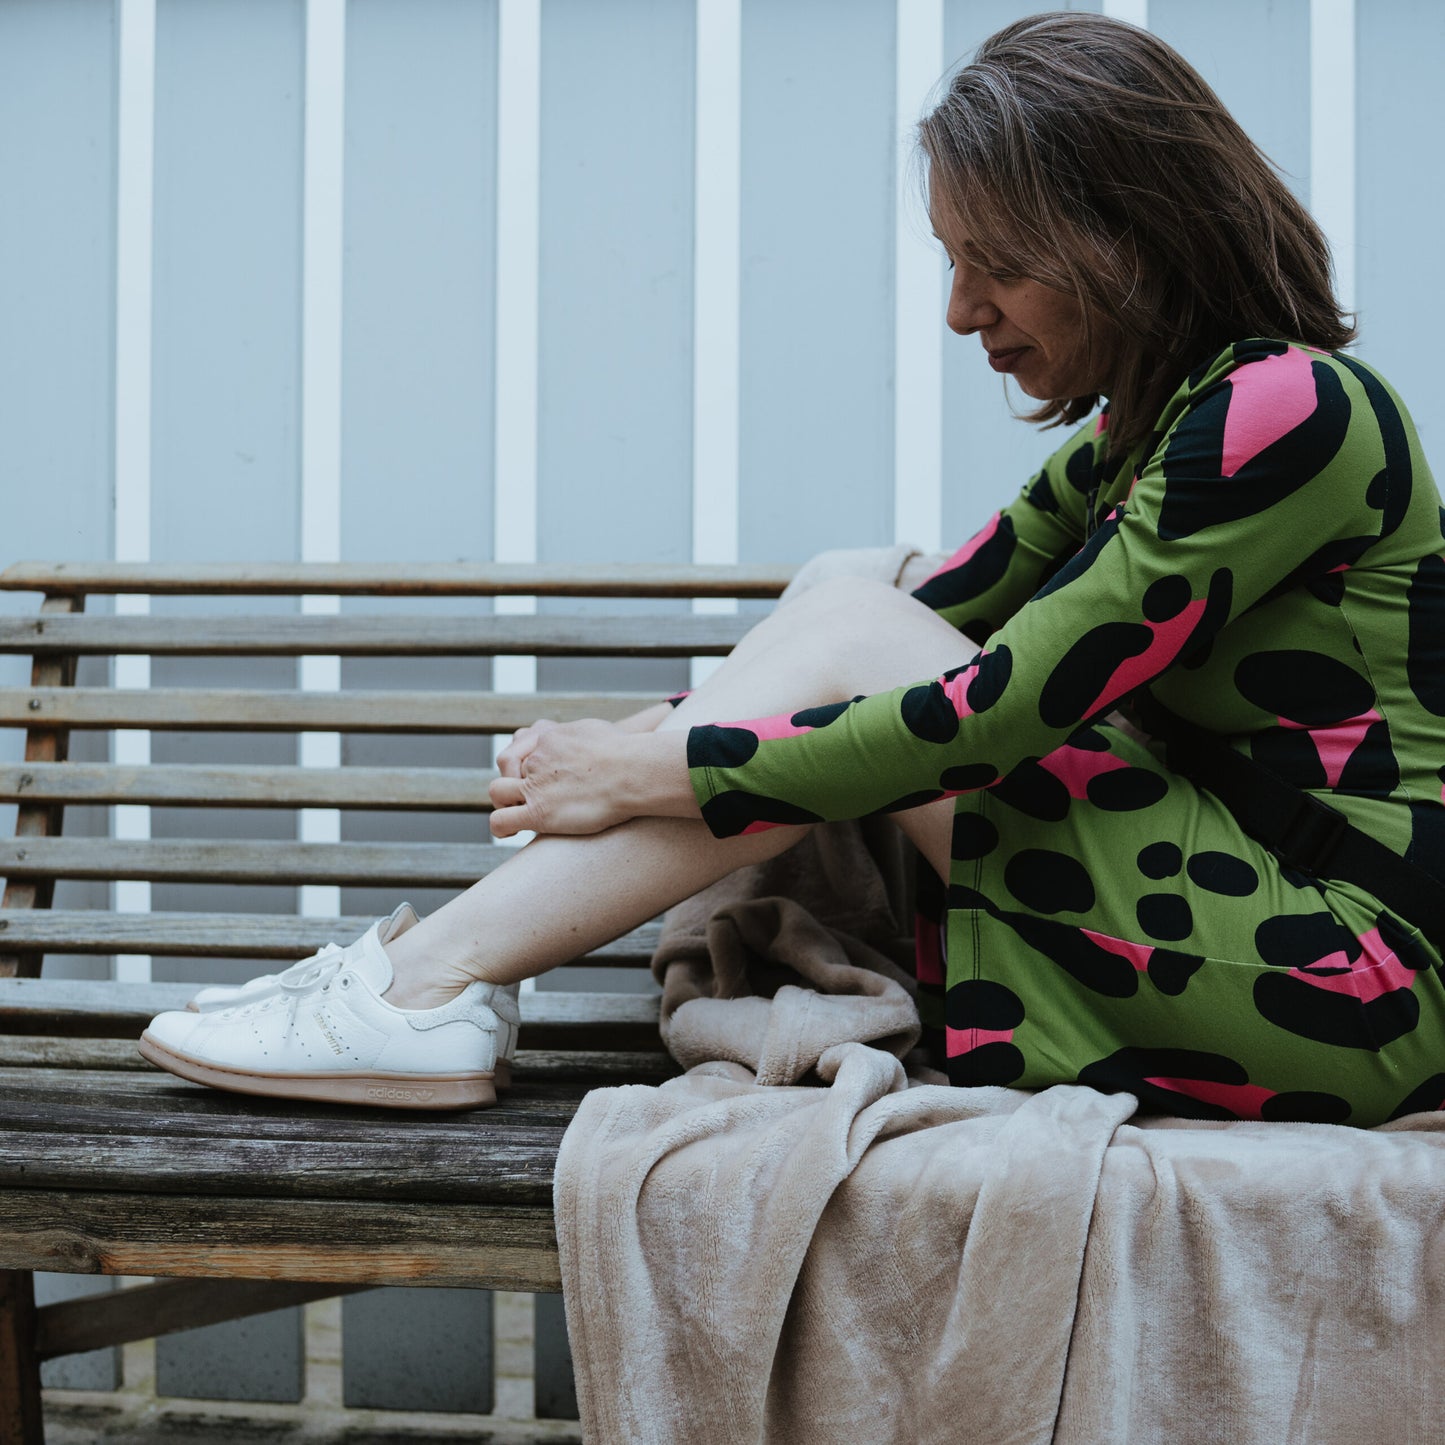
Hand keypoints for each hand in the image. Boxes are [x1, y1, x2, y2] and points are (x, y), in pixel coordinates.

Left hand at [488, 723, 693, 838]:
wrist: (634, 771)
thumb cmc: (630, 752)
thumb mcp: (600, 731)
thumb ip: (586, 736)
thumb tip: (603, 735)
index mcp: (550, 734)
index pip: (522, 739)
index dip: (525, 756)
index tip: (538, 769)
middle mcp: (536, 757)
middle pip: (507, 763)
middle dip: (513, 778)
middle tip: (529, 791)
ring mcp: (534, 784)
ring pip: (497, 791)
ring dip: (504, 800)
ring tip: (520, 811)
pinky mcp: (539, 812)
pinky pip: (502, 821)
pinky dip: (503, 827)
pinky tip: (513, 832)